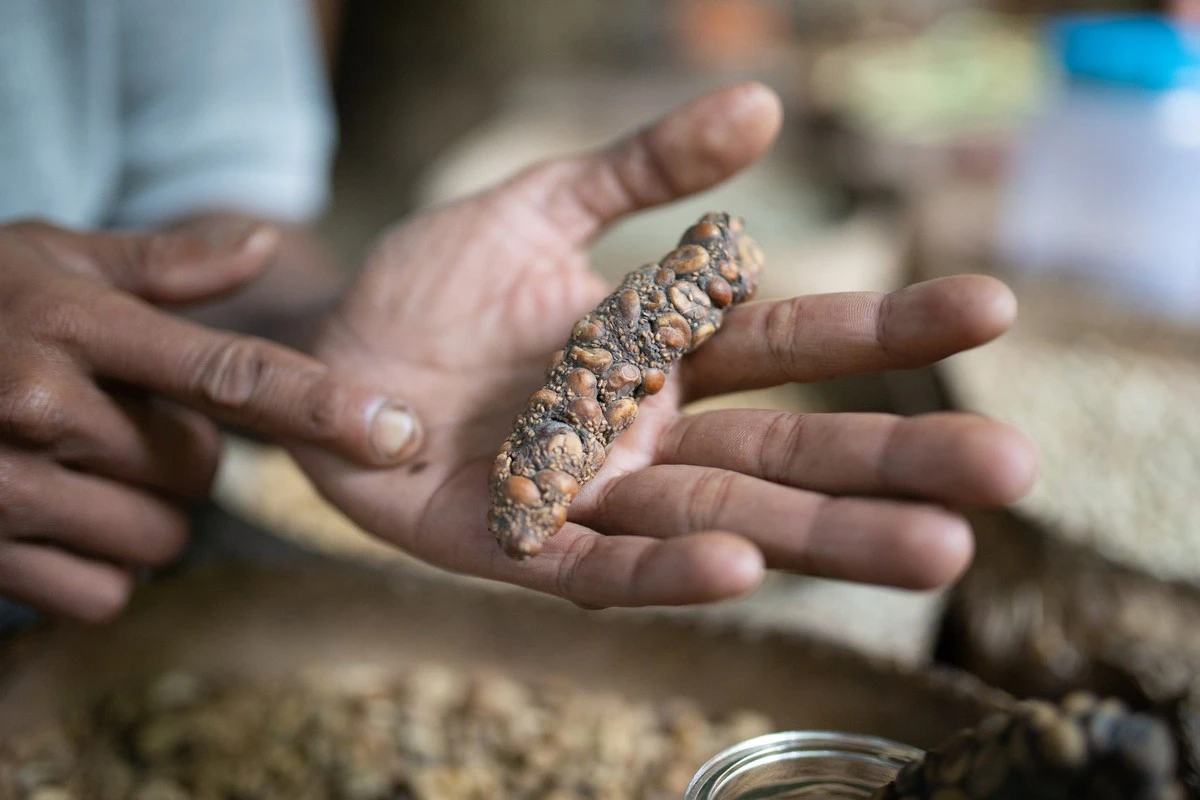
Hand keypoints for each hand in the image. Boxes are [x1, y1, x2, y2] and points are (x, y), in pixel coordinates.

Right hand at [0, 221, 421, 621]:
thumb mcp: (54, 257)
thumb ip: (165, 263)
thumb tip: (265, 243)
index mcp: (73, 324)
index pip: (227, 372)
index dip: (323, 406)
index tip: (398, 431)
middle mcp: (38, 406)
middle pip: (201, 466)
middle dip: (183, 450)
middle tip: (119, 417)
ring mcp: (2, 488)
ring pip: (159, 536)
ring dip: (144, 510)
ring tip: (82, 464)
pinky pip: (104, 590)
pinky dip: (100, 564)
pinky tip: (57, 515)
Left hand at [295, 83, 1036, 607]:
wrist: (326, 355)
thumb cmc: (430, 286)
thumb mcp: (536, 206)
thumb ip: (640, 169)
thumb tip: (760, 105)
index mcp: (659, 354)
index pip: (790, 342)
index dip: (884, 328)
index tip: (990, 307)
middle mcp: (644, 432)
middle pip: (785, 449)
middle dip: (893, 459)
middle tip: (1011, 468)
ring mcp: (587, 495)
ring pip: (721, 521)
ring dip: (821, 535)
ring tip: (934, 551)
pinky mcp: (516, 544)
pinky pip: (600, 564)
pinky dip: (666, 569)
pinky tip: (741, 570)